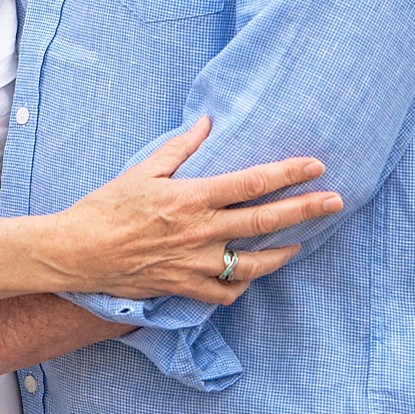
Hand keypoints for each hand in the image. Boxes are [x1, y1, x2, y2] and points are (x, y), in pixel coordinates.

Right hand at [55, 116, 342, 304]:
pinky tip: (250, 275)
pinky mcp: (183, 287)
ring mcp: (194, 264)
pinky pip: (224, 292)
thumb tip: (206, 121)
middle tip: (336, 201)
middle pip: (264, 221)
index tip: (316, 166)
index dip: (288, 173)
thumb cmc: (107, 207)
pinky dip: (241, 284)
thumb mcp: (144, 169)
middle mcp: (200, 232)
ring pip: (252, 264)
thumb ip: (180, 147)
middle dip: (305, 210)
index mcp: (192, 198)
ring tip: (300, 244)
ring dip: (282, 254)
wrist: (78, 252)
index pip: (252, 183)